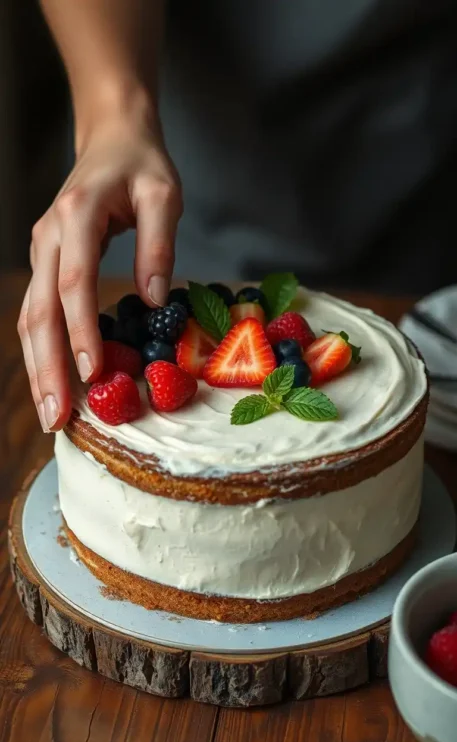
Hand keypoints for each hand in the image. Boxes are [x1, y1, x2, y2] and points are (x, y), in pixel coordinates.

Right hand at [17, 113, 181, 432]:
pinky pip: (38, 312)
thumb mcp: (164, 193)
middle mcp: (48, 236)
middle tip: (57, 417)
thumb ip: (159, 243)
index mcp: (76, 216)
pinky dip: (43, 350)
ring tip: (51, 414)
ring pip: (30, 317)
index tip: (93, 373)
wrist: (111, 137)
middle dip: (47, 367)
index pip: (74, 283)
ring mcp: (41, 250)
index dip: (81, 331)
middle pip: (39, 310)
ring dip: (38, 367)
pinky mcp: (46, 262)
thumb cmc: (141, 164)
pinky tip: (52, 380)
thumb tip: (156, 300)